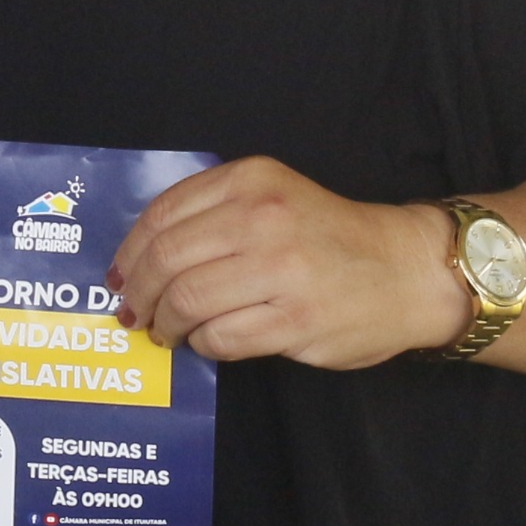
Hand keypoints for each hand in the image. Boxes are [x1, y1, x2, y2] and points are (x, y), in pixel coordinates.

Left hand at [109, 156, 461, 368]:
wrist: (407, 269)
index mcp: (251, 180)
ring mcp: (281, 270)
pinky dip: (203, 344)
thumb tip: (138, 257)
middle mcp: (263, 218)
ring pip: (187, 301)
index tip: (119, 276)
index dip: (129, 253)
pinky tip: (208, 341)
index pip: (161, 216)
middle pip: (166, 261)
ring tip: (168, 331)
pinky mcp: (295, 319)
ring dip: (167, 323)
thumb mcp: (271, 195)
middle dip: (138, 293)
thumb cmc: (328, 236)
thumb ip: (211, 213)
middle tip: (133, 312)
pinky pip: (221, 338)